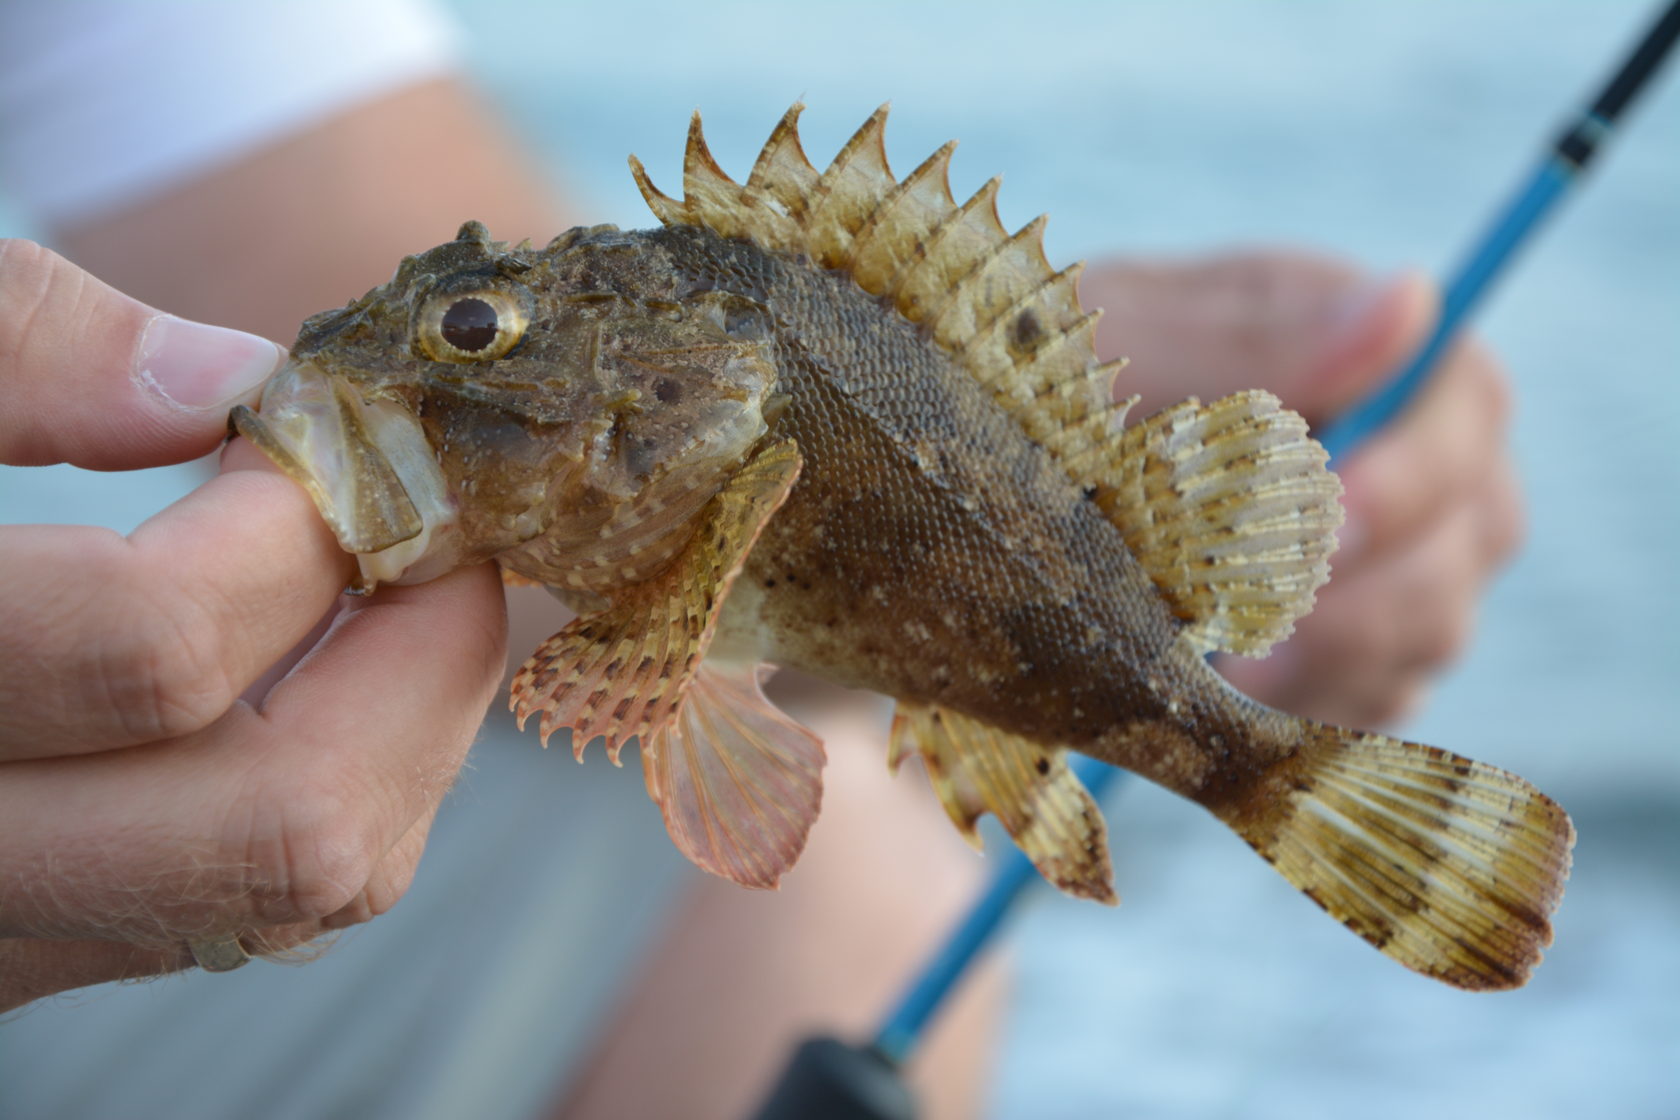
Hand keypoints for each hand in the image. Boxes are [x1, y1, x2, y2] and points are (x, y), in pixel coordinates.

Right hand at [0, 241, 507, 1011]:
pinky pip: (265, 898)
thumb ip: (12, 349)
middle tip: (422, 517)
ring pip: (304, 885)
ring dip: (409, 718)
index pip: (155, 645)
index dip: (294, 518)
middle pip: (284, 822)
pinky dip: (352, 771)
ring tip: (388, 576)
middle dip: (419, 649)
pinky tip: (326, 657)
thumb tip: (223, 378)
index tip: (315, 428)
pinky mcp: (49, 947)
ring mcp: (5, 930)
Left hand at [1084, 251, 1521, 727]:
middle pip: (1470, 531)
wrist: (971, 488)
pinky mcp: (1355, 643)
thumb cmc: (1044, 384)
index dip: (1413, 475)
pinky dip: (1307, 705)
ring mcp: (1390, 551)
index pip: (1462, 402)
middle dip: (1363, 592)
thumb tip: (1408, 300)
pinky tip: (1227, 687)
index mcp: (1352, 342)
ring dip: (1326, 657)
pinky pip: (1381, 698)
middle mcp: (1397, 445)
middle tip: (1243, 625)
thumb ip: (1254, 340)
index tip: (1326, 525)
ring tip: (1216, 658)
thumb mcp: (1123, 346)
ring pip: (1434, 627)